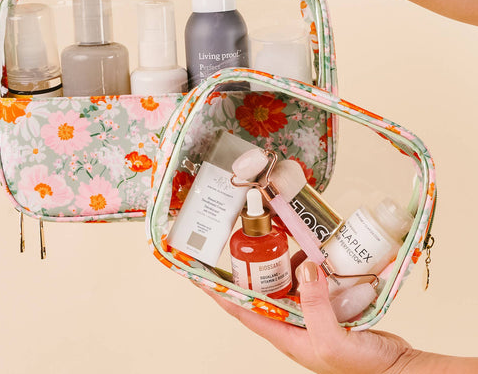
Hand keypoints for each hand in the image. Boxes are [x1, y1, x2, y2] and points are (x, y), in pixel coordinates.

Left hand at [204, 261, 416, 373]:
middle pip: (261, 290)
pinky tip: (312, 250)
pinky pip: (310, 280)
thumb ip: (316, 305)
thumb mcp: (332, 340)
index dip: (219, 291)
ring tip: (276, 238)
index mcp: (284, 335)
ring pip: (286, 281)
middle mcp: (292, 323)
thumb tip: (304, 267)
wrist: (397, 370)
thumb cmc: (363, 367)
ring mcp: (309, 313)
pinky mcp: (326, 305)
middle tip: (245, 242)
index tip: (201, 273)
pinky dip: (308, 264)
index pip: (242, 309)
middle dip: (250, 267)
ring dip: (281, 261)